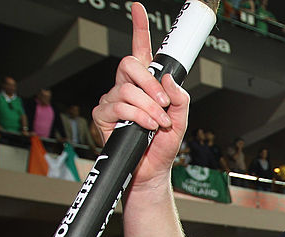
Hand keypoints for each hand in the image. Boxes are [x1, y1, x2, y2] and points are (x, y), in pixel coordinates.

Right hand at [92, 2, 188, 190]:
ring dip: (148, 107)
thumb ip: (179, 97)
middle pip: (129, 64)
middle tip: (163, 103)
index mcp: (146, 85)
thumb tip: (167, 79)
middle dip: (149, 83)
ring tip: (158, 124)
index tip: (138, 9)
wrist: (152, 171)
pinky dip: (136, 116)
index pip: (141, 51)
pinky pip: (118, 106)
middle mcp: (127, 88)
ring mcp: (113, 101)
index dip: (139, 29)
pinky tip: (145, 128)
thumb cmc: (163, 146)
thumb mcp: (181, 119)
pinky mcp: (103, 116)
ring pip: (126, 89)